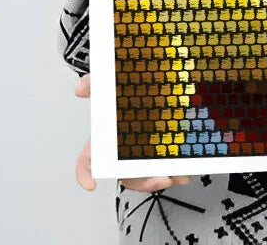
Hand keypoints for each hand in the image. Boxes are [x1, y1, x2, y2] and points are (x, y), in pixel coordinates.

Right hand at [73, 74, 190, 191]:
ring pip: (146, 175)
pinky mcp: (159, 151)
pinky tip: (186, 172)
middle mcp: (123, 151)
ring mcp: (141, 152)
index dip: (84, 174)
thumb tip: (80, 88)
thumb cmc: (127, 92)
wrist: (157, 82)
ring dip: (162, 179)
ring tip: (179, 176)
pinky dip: (176, 172)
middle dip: (142, 182)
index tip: (91, 184)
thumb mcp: (112, 84)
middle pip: (126, 175)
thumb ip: (95, 83)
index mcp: (106, 140)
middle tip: (160, 179)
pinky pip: (164, 167)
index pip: (88, 159)